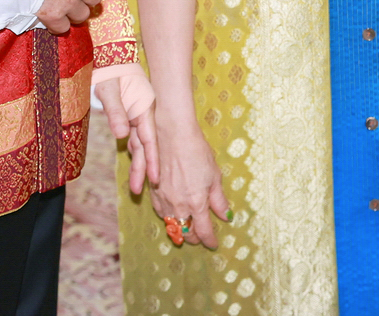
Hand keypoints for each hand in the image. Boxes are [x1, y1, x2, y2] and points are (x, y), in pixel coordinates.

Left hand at [94, 63, 158, 194]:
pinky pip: (134, 139)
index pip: (150, 140)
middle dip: (144, 169)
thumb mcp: (109, 90)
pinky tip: (135, 166)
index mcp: (144, 108)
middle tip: (141, 191)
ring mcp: (136, 116)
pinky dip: (135, 154)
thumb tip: (122, 134)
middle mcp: (143, 114)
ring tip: (137, 187)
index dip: (152, 160)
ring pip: (139, 145)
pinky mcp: (128, 116)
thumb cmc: (109, 71)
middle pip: (146, 147)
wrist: (108, 56)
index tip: (155, 178)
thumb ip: (116, 111)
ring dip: (139, 165)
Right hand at [150, 119, 228, 248]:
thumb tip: (226, 216)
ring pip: (171, 224)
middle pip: (185, 232)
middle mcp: (178, 206)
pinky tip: (172, 214)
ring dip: (180, 229)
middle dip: (195, 237)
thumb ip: (218, 199)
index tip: (214, 244)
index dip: (210, 240)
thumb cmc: (197, 152)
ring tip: (187, 229)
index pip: (204, 231)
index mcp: (196, 203)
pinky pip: (160, 212)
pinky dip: (168, 217)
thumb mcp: (214, 176)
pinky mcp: (152, 191)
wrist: (172, 134)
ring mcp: (163, 199)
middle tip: (201, 236)